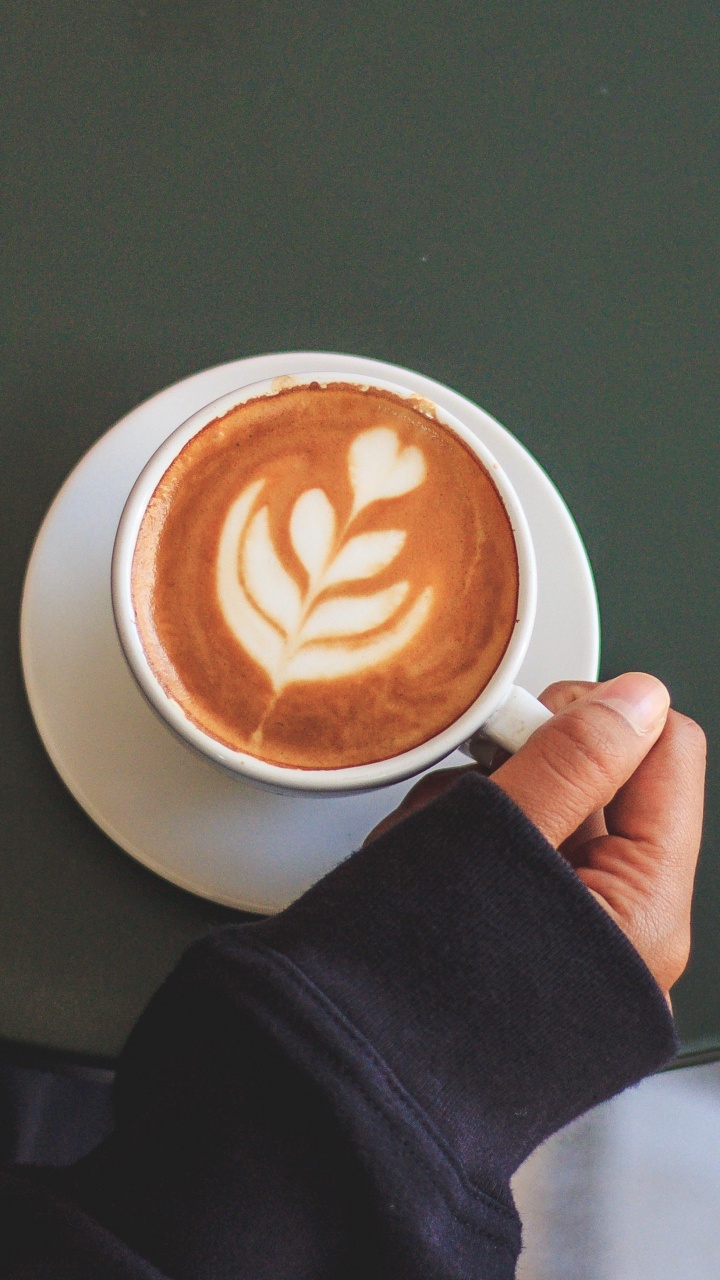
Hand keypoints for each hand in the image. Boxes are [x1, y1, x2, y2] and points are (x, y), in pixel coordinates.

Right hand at [366, 673, 705, 1008]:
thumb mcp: (499, 847)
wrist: (337, 1084)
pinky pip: (501, 844)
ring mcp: (566, 927)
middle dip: (519, 770)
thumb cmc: (412, 991)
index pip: (666, 751)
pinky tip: (419, 872)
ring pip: (538, 803)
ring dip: (474, 807)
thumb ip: (574, 763)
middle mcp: (620, 920)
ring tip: (426, 854)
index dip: (599, 718)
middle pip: (599, 776)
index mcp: (646, 907)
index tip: (527, 725)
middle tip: (463, 802)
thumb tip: (641, 697)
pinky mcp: (520, 929)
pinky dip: (456, 840)